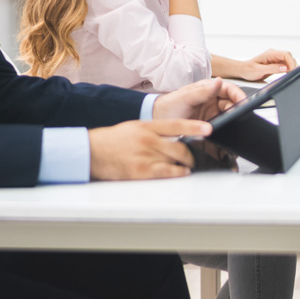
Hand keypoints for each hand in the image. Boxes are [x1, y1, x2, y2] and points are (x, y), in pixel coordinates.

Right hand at [89, 119, 211, 179]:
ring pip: (176, 160)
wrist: (92, 151)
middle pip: (180, 147)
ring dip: (185, 165)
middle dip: (190, 154)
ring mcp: (145, 155)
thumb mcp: (135, 127)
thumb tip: (175, 134)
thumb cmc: (113, 140)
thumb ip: (155, 130)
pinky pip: (167, 173)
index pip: (177, 125)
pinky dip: (177, 173)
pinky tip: (181, 172)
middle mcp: (148, 140)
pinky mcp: (141, 171)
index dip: (195, 127)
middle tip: (194, 157)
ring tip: (187, 166)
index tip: (208, 129)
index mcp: (147, 126)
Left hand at [153, 77, 246, 121]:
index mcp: (209, 88)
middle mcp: (213, 99)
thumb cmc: (170, 105)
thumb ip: (203, 91)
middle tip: (238, 116)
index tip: (243, 102)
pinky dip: (227, 128)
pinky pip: (223, 125)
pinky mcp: (211, 125)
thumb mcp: (186, 97)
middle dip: (238, 108)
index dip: (238, 95)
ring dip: (233, 119)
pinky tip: (227, 131)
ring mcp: (212, 112)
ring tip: (233, 124)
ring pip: (230, 115)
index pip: (229, 89)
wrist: (158, 121)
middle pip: (232, 102)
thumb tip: (219, 81)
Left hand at [241, 48, 296, 80]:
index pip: (285, 54)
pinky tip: (288, 75)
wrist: (243, 70)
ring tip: (292, 75)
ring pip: (289, 61)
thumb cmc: (248, 70)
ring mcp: (275, 59)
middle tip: (294, 75)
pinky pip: (285, 65)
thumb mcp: (259, 70)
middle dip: (293, 65)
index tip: (293, 70)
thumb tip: (284, 67)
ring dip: (292, 68)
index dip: (291, 62)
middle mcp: (274, 54)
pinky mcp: (276, 64)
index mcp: (270, 54)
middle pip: (289, 57)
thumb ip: (272, 68)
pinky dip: (289, 70)